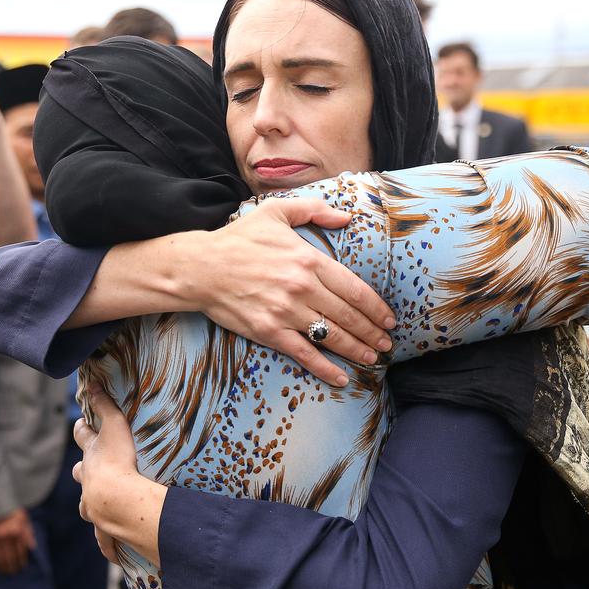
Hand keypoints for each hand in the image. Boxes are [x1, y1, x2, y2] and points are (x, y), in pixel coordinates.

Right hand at [0, 508, 36, 574]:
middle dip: (11, 567)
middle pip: (9, 557)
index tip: (21, 567)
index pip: (20, 551)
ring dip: (0, 566)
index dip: (21, 561)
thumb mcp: (24, 518)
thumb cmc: (11, 511)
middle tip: (12, 572)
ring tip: (2, 571)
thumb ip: (28, 533)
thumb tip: (32, 547)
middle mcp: (6, 535)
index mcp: (17, 531)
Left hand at [72, 383, 164, 565]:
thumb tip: (92, 382)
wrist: (117, 501)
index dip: (81, 430)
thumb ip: (106, 405)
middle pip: (80, 473)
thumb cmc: (118, 462)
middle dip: (83, 470)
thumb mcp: (115, 427)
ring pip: (86, 505)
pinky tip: (112, 555)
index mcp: (91, 457)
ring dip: (91, 503)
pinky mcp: (104, 527)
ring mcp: (93, 506)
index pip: (82, 438)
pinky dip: (107, 544)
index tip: (81, 425)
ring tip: (99, 506)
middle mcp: (88, 482)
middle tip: (89, 469)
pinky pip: (103, 538)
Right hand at [182, 198, 396, 386]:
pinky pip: (305, 354)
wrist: (200, 268)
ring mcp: (286, 312)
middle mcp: (302, 287)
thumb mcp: (276, 212)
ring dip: (357, 350)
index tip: (389, 318)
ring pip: (332, 336)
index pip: (354, 289)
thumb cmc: (238, 239)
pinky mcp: (269, 332)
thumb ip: (314, 210)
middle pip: (348, 315)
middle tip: (387, 343)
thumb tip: (347, 217)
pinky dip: (326, 369)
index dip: (376, 307)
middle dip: (372, 332)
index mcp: (308, 259)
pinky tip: (342, 378)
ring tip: (373, 358)